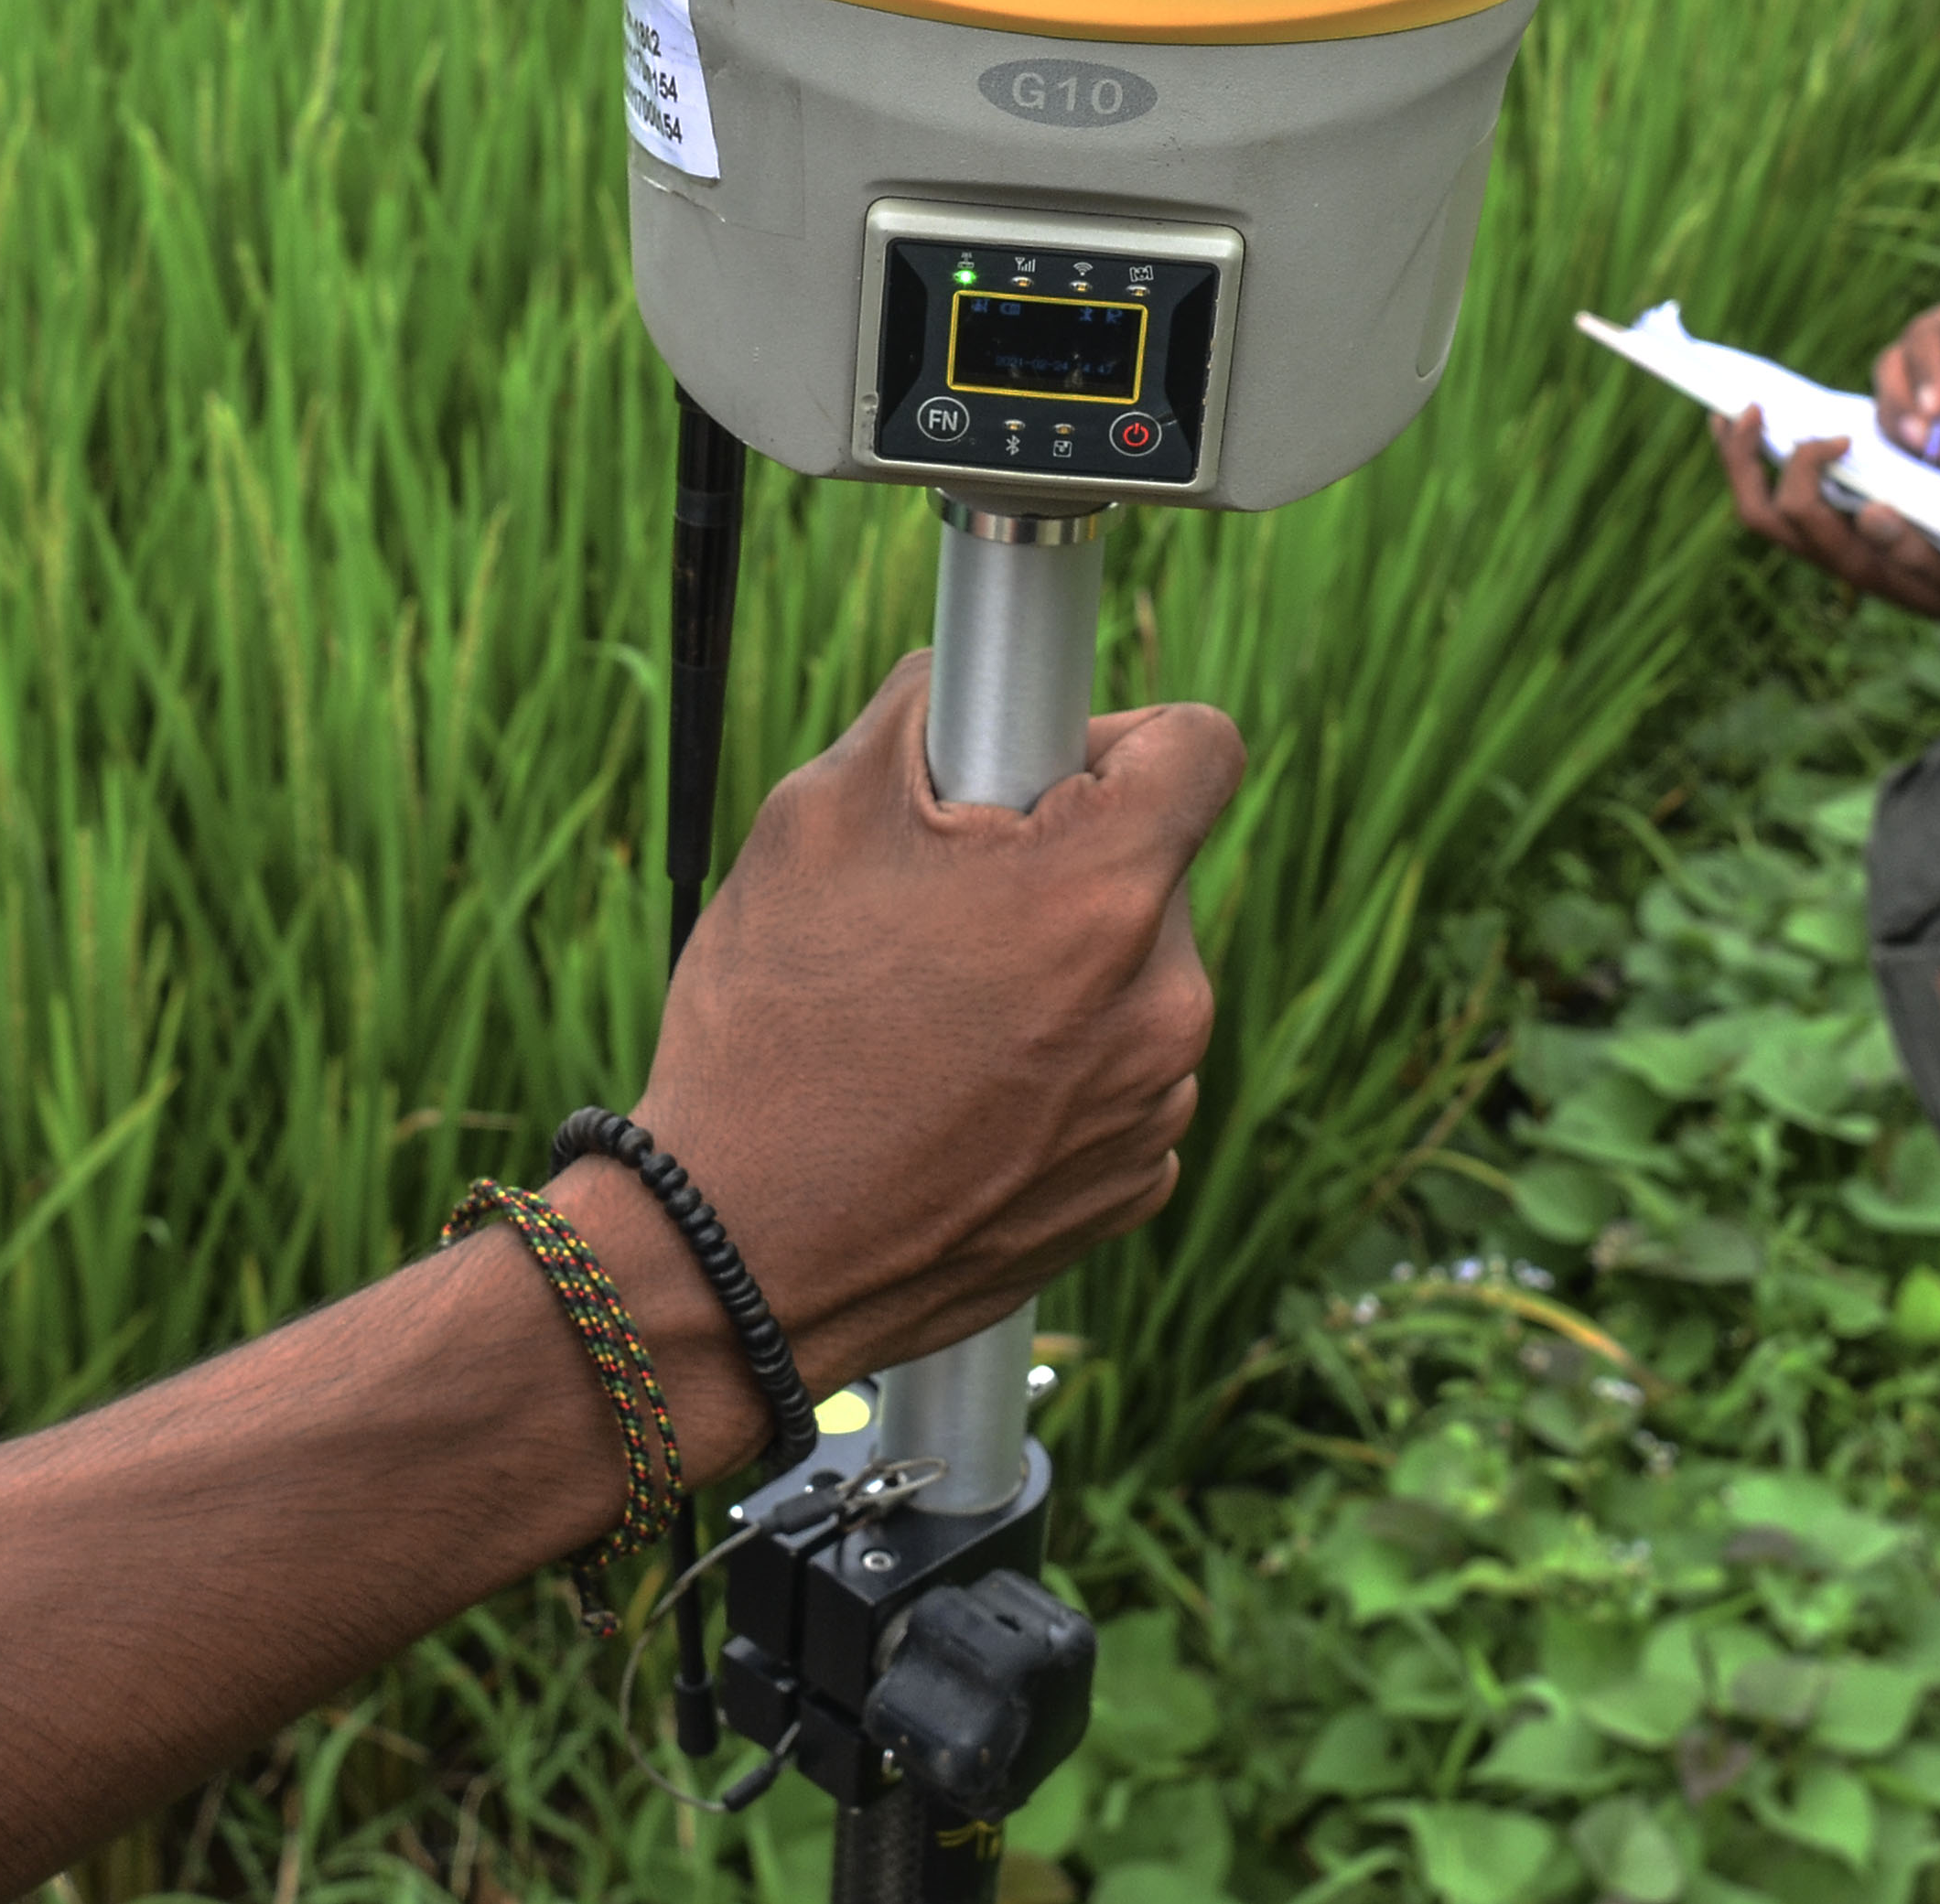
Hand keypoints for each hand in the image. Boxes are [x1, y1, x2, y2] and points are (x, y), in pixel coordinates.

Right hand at [626, 655, 1238, 1404]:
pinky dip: (1052, 1073)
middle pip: (1146, 870)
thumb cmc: (770, 1034)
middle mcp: (1163, 1003)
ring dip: (1054, 975)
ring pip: (1128, 980)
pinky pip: (1115, 1082)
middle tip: (934, 909)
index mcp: (1102, 892)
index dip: (1118, 734)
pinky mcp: (1133, 1189)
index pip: (1201, 746)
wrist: (739, 1257)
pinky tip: (949, 1096)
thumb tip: (963, 683)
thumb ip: (919, 714)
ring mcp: (1157, 1108)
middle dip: (1055, 867)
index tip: (1044, 766)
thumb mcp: (812, 815)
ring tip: (923, 1017)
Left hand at [1710, 405, 1939, 651]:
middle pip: (1758, 513)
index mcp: (1854, 561)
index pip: (1800, 511)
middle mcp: (1826, 556)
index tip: (1842, 437)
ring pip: (1760, 509)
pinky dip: (1760, 467)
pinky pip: (1776, 503)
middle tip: (1745, 407)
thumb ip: (1914, 550)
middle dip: (1741, 460)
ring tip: (1731, 415)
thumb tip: (1872, 512)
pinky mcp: (1829, 535)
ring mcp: (1822, 547)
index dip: (1805, 466)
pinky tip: (1764, 431)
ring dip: (1740, 461)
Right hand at [1870, 300, 1939, 518]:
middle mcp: (1934, 350)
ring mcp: (1921, 388)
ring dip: (1911, 439)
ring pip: (1889, 408)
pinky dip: (1917, 458)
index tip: (1936, 410)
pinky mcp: (1920, 424)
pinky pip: (1900, 440)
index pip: (1925, 338)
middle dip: (1903, 408)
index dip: (1924, 372)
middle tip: (1926, 442)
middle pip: (1892, 370)